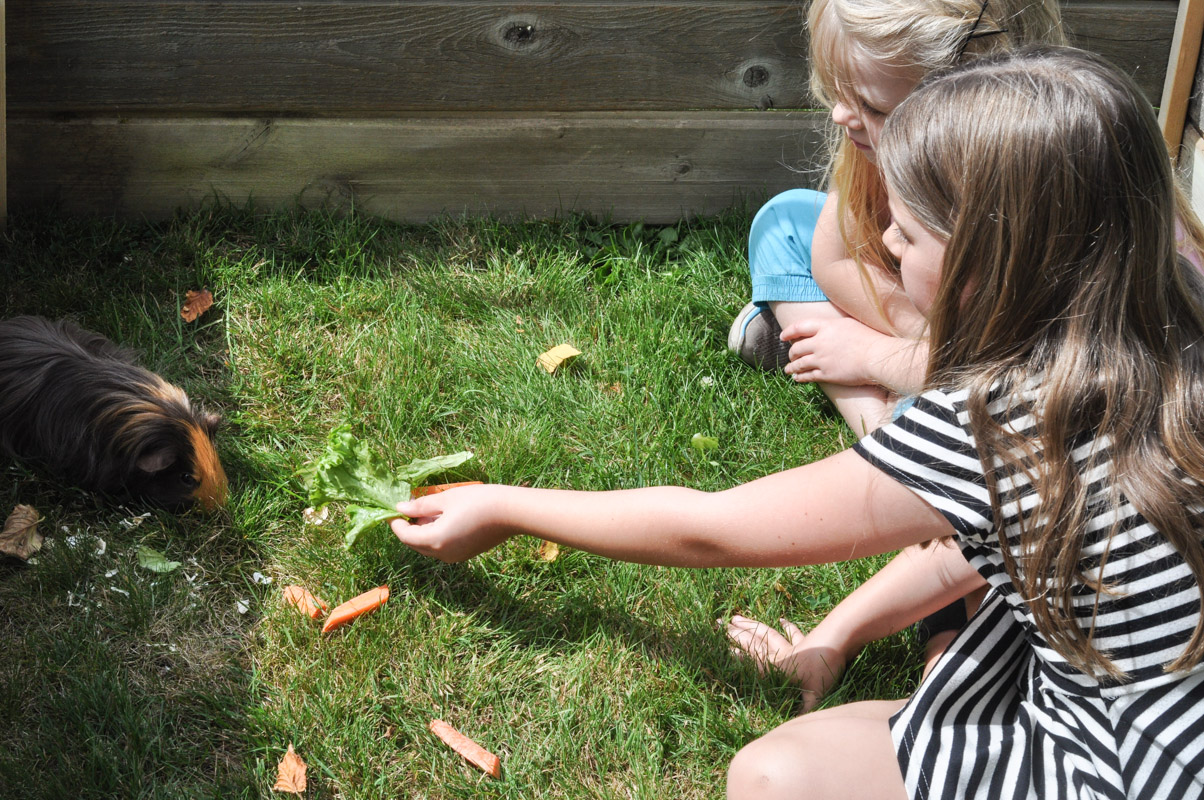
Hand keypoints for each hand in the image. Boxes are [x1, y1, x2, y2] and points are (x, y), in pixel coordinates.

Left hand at [391, 484, 513, 562]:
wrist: (512, 512)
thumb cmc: (479, 501)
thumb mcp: (446, 498)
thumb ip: (421, 506)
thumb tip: (400, 508)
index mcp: (435, 540)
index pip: (405, 535)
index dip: (395, 523)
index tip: (391, 510)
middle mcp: (442, 554)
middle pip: (415, 544)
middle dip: (408, 528)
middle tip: (409, 507)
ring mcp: (455, 557)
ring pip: (428, 546)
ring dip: (422, 531)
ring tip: (428, 509)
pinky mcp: (465, 554)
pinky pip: (442, 547)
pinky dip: (435, 535)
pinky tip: (443, 518)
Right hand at [724, 614, 847, 711]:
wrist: (839, 641)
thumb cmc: (825, 670)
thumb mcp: (815, 695)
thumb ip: (804, 711)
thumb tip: (795, 727)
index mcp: (778, 668)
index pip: (752, 663)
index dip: (736, 656)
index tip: (721, 648)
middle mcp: (781, 655)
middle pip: (754, 643)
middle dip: (736, 635)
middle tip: (720, 625)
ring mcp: (792, 646)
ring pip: (766, 634)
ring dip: (751, 626)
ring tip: (736, 617)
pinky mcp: (805, 640)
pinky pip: (793, 633)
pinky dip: (787, 626)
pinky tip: (781, 620)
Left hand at [780, 316, 889, 385]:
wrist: (877, 356)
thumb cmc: (869, 338)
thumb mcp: (848, 323)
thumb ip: (832, 326)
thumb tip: (824, 327)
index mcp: (826, 326)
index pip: (799, 326)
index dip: (789, 332)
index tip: (783, 337)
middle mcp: (820, 342)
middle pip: (797, 348)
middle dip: (791, 353)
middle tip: (791, 356)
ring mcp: (822, 359)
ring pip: (799, 364)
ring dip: (792, 367)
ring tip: (788, 369)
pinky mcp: (826, 374)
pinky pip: (808, 376)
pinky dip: (800, 377)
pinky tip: (797, 378)